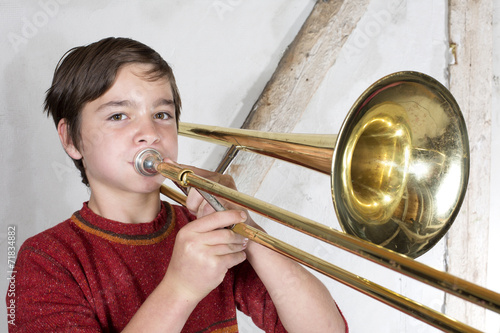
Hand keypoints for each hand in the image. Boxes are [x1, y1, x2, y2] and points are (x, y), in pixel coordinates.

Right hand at [162, 163, 248, 302]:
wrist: (180, 287)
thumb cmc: (186, 263)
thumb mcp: (188, 241)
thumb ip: (204, 229)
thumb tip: (228, 216)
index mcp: (188, 231)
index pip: (214, 217)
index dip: (231, 215)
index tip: (242, 215)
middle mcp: (194, 241)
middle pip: (225, 233)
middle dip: (238, 234)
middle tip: (244, 236)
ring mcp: (204, 254)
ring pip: (231, 245)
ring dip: (239, 246)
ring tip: (241, 246)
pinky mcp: (214, 266)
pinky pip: (233, 257)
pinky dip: (239, 256)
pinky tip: (239, 256)